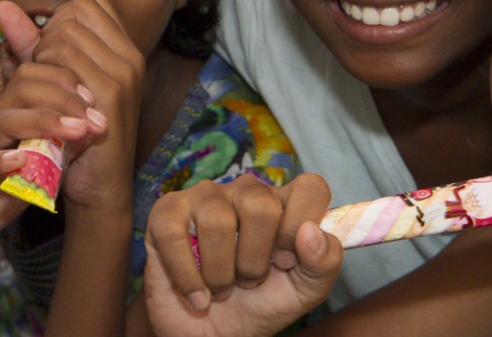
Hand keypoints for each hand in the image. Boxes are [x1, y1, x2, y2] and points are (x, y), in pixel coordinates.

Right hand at [0, 56, 104, 264]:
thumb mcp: (34, 170)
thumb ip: (59, 149)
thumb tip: (95, 128)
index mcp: (3, 114)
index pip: (33, 78)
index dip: (67, 83)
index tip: (97, 99)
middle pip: (23, 90)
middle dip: (65, 99)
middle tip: (95, 116)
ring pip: (4, 121)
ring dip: (44, 122)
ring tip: (77, 129)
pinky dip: (0, 159)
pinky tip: (23, 160)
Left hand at [31, 0, 143, 215]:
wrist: (99, 186)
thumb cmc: (75, 135)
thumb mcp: (53, 81)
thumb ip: (30, 43)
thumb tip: (2, 5)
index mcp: (126, 50)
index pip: (89, 2)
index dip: (60, 18)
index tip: (48, 49)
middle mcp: (130, 56)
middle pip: (74, 14)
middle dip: (47, 36)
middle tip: (40, 71)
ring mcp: (123, 74)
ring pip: (65, 35)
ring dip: (41, 57)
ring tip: (42, 87)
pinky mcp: (109, 94)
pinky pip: (63, 62)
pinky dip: (42, 74)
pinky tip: (42, 98)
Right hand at [143, 174, 342, 336]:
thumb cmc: (261, 304)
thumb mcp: (306, 291)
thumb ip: (324, 261)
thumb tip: (311, 232)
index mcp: (285, 202)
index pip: (311, 187)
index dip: (300, 227)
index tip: (286, 262)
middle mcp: (247, 191)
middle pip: (261, 206)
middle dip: (255, 260)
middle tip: (248, 281)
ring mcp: (205, 197)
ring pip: (218, 221)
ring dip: (221, 273)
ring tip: (222, 288)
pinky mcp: (166, 213)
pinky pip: (173, 234)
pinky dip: (187, 276)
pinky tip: (197, 296)